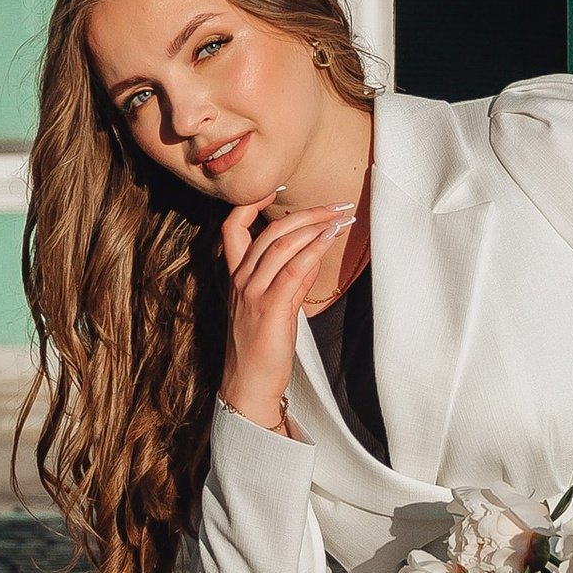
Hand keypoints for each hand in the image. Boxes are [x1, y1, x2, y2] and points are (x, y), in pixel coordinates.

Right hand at [218, 199, 355, 430]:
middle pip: (268, 231)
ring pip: (280, 245)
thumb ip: (290, 277)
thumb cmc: (263, 347)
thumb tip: (314, 249)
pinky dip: (313, 248)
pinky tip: (330, 237)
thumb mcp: (275, 305)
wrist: (249, 385)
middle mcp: (240, 280)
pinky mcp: (270, 308)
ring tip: (340, 216)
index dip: (249, 203)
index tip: (275, 187)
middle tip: (336, 204)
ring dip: (314, 225)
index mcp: (236, 277)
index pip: (232, 229)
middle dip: (305, 212)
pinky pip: (293, 269)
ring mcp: (252, 293)